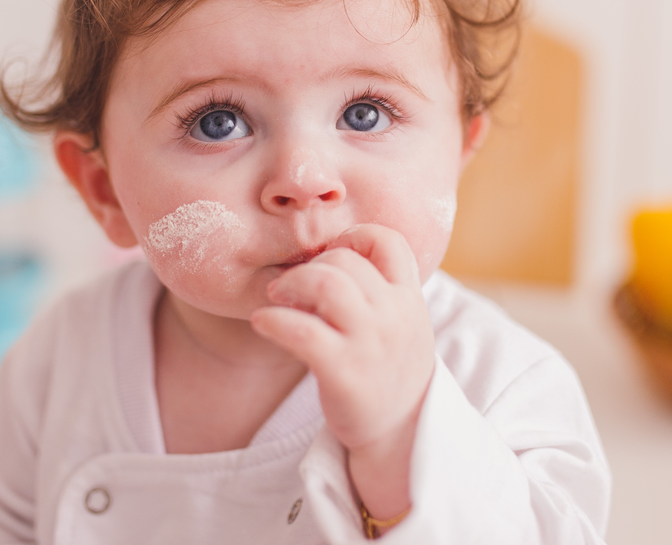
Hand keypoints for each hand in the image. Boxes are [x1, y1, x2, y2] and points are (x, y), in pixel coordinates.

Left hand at [250, 224, 435, 520]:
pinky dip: (273, 320)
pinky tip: (262, 322)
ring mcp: (369, 343)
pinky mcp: (343, 372)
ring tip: (276, 297)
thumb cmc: (390, 372)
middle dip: (309, 264)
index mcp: (409, 298)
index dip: (354, 236)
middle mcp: (393, 315)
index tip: (332, 255)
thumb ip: (380, 291)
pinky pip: (301, 330)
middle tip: (289, 284)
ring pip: (325, 285)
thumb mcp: (403, 324)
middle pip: (344, 259)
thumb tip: (330, 256)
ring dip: (290, 284)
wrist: (403, 435)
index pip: (388, 240)